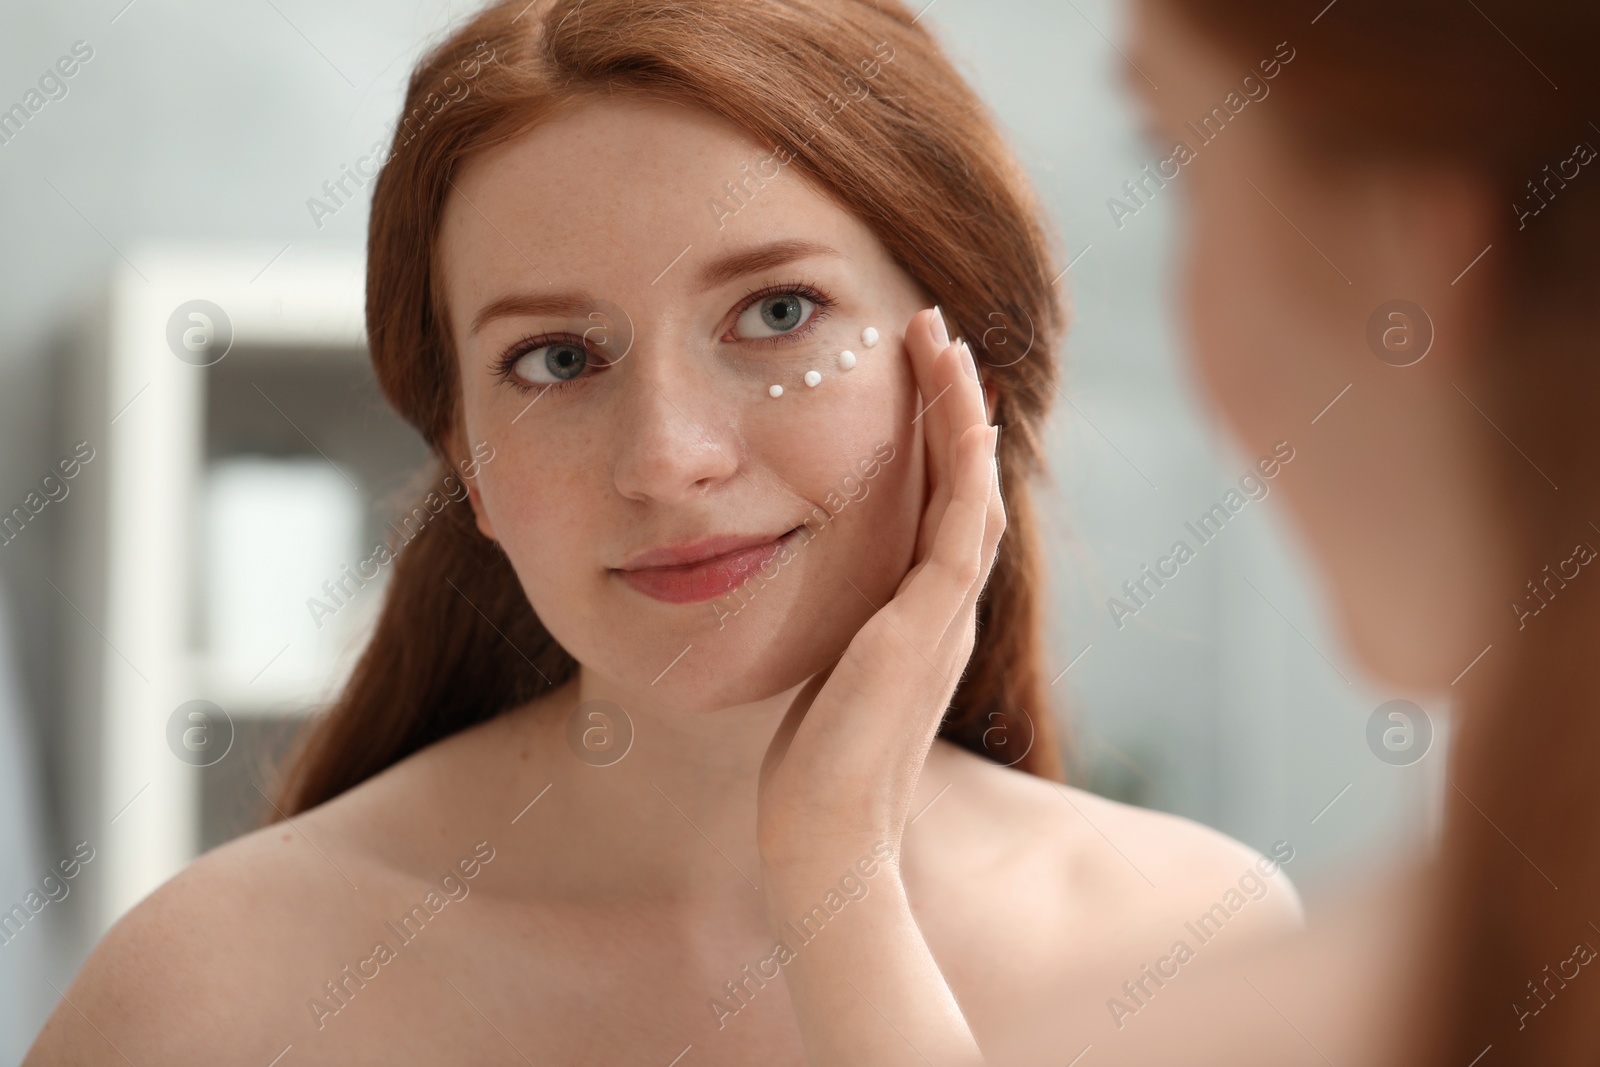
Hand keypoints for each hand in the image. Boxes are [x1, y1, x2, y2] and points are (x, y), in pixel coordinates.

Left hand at [756, 306, 1004, 874]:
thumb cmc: (813, 773)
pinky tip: (962, 408)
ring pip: (972, 489)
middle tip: (935, 332)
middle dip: (951, 405)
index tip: (916, 376)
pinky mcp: (929, 625)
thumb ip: (832, 632)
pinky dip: (967, 464)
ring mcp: (944, 616)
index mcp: (921, 618)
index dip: (935, 439)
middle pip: (964, 484)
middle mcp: (945, 609)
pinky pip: (963, 524)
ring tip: (944, 342)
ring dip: (961, 412)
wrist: (826, 841)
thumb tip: (799, 600)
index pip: (940, 508)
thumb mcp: (823, 677)